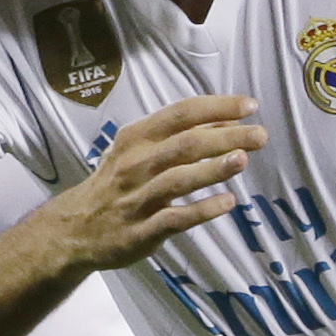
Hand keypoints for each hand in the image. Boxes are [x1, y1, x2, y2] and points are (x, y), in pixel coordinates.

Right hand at [52, 95, 264, 270]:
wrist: (76, 229)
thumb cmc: (117, 184)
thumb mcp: (138, 152)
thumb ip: (179, 137)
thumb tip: (227, 123)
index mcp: (136, 138)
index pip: (180, 114)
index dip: (216, 108)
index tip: (249, 105)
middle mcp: (136, 164)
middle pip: (185, 144)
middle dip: (224, 137)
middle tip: (260, 135)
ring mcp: (138, 197)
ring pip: (179, 179)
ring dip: (213, 169)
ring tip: (243, 159)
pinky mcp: (142, 230)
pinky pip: (176, 218)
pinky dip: (202, 210)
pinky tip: (228, 203)